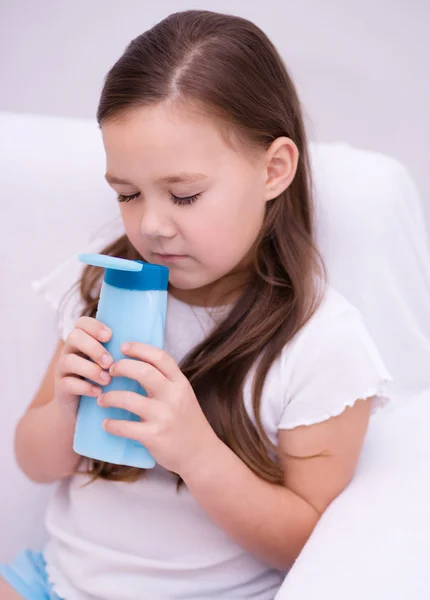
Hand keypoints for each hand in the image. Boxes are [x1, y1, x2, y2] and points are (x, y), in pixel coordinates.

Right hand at [54, 317, 113, 420]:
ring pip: (68, 360)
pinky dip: (84, 387)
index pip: (82, 323)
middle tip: (110, 362)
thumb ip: (121, 351)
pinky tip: (98, 392)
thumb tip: (147, 343)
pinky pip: (67, 383)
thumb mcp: (112, 364)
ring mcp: (62, 370)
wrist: (87, 411)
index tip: (110, 336)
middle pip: (74, 337)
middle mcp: (70, 352)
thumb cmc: (106, 382)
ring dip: (90, 369)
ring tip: (107, 380)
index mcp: (83, 341)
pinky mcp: (60, 389)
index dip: (95, 326)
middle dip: (94, 348)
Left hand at [99, 342, 218, 475]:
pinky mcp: (154, 436)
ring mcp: (164, 417)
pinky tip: (106, 423)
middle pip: (144, 372)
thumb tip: (136, 365)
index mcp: (181, 383)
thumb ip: (165, 382)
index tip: (123, 347)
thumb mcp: (183, 396)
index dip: (139, 348)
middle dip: (121, 367)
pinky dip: (111, 424)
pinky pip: (125, 427)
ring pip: (129, 399)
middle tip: (109, 371)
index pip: (160, 357)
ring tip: (101, 399)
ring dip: (110, 397)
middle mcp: (174, 397)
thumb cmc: (187, 422)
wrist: (201, 454)